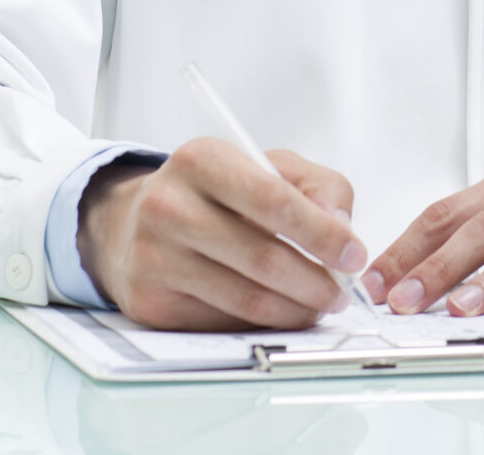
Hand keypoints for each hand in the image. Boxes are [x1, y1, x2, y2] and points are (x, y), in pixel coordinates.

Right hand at [77, 139, 364, 330]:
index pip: (272, 200)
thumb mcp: (265, 167)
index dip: (321, 233)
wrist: (130, 223)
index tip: (354, 255)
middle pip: (263, 258)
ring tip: (320, 305)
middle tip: (342, 293)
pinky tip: (280, 312)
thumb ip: (317, 187)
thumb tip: (343, 229)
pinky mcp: (150, 301)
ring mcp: (154, 257)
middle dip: (316, 282)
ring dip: (296, 309)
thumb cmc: (212, 193)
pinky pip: (224, 321)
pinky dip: (263, 323)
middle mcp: (169, 206)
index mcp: (201, 160)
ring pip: (247, 299)